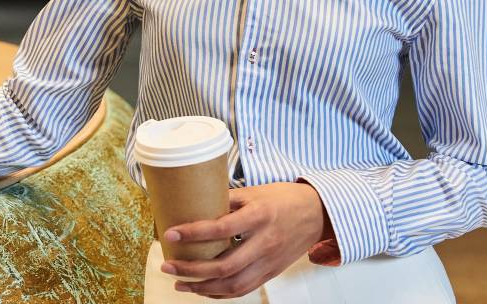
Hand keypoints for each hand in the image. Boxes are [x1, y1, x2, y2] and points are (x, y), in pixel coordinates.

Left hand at [159, 182, 332, 297]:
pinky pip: (243, 289)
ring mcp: (269, 262)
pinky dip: (220, 293)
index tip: (171, 233)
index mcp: (260, 216)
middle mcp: (265, 242)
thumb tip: (195, 205)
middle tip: (168, 264)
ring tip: (179, 282)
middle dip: (191, 269)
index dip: (194, 233)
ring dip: (202, 287)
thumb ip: (228, 200)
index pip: (222, 228)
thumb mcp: (256, 192)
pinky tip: (203, 289)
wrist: (318, 214)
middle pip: (224, 266)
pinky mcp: (271, 273)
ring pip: (233, 285)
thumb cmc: (285, 199)